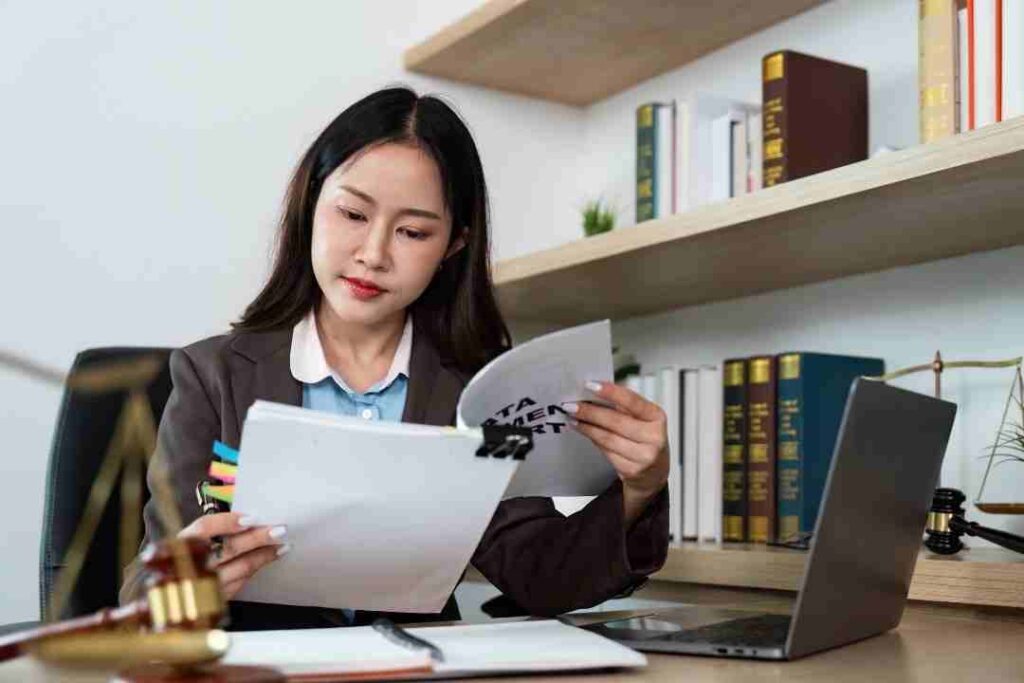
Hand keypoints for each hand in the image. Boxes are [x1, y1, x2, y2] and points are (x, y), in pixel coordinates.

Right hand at [178, 512, 288, 599]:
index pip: (204, 528)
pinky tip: (268, 558)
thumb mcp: (187, 541)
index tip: (252, 518)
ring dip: (264, 555)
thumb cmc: (182, 559)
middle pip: (229, 548)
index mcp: (179, 544)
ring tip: (281, 544)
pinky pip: (241, 583)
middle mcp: (190, 565)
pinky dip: (256, 568)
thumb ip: (211, 530)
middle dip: (257, 537)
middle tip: (279, 529)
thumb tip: (248, 518)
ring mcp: (203, 586)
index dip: (228, 522)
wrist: (165, 595)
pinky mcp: (214, 600)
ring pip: (241, 568)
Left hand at [563, 380, 668, 525]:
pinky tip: (584, 432)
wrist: (654, 472)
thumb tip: (592, 393)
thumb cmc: (645, 437)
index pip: (632, 401)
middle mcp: (654, 437)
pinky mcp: (632, 470)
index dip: (610, 392)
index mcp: (656, 416)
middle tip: (571, 405)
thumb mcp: (643, 418)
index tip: (589, 385)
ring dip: (587, 427)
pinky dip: (593, 440)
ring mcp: (644, 456)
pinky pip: (606, 452)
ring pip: (607, 438)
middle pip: (616, 421)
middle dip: (590, 412)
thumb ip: (622, 406)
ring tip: (573, 418)